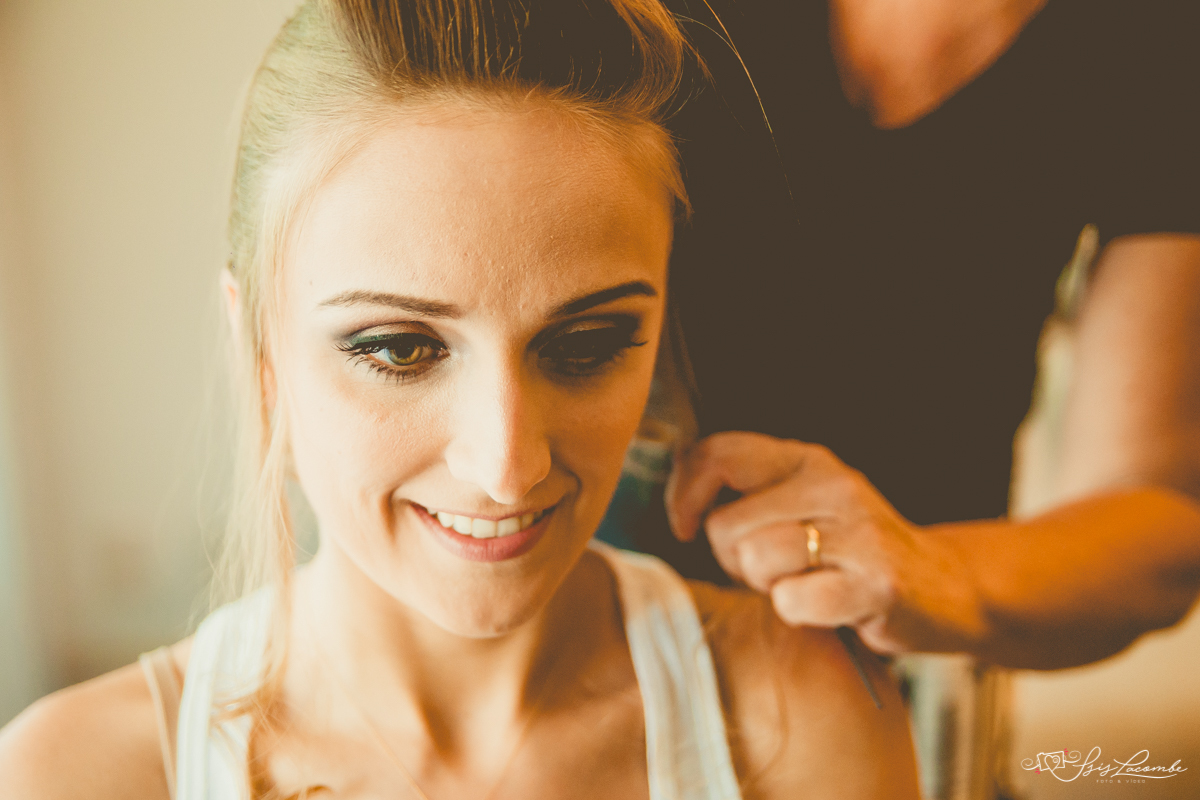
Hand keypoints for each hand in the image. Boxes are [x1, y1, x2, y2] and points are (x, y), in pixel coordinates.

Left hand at [665, 431, 979, 653]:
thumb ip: (746, 491)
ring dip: (768, 586)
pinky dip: (797, 612)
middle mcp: (832, 484)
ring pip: (755, 559)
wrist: (945, 589)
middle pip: (725, 524)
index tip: (687, 527)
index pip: (717, 452)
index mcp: (806, 459)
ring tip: (804, 583)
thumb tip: (678, 491)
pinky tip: (826, 606)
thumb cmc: (850, 552)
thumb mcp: (801, 502)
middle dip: (734, 559)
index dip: (684, 494)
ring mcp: (857, 532)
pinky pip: (793, 600)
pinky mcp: (876, 582)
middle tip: (775, 569)